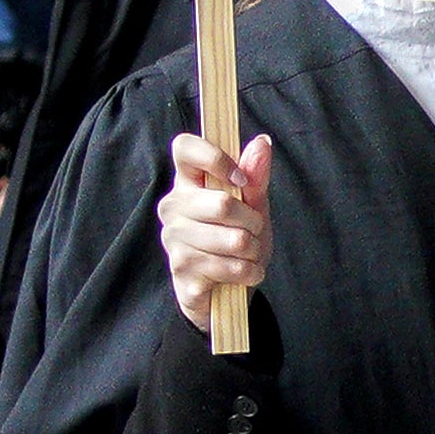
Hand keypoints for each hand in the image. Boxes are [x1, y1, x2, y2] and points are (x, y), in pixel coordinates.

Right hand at [161, 131, 274, 327]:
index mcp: (187, 183)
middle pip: (222, 204)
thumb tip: (262, 142)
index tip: (240, 179)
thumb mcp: (253, 207)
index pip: (184, 148)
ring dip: (253, 251)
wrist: (228, 290)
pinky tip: (243, 273)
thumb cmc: (237, 241)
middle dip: (252, 222)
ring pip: (233, 240)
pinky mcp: (182, 271)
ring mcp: (173, 240)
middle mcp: (172, 208)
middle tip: (252, 231)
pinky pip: (231, 267)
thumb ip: (256, 177)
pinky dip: (249, 272)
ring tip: (247, 255)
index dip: (216, 158)